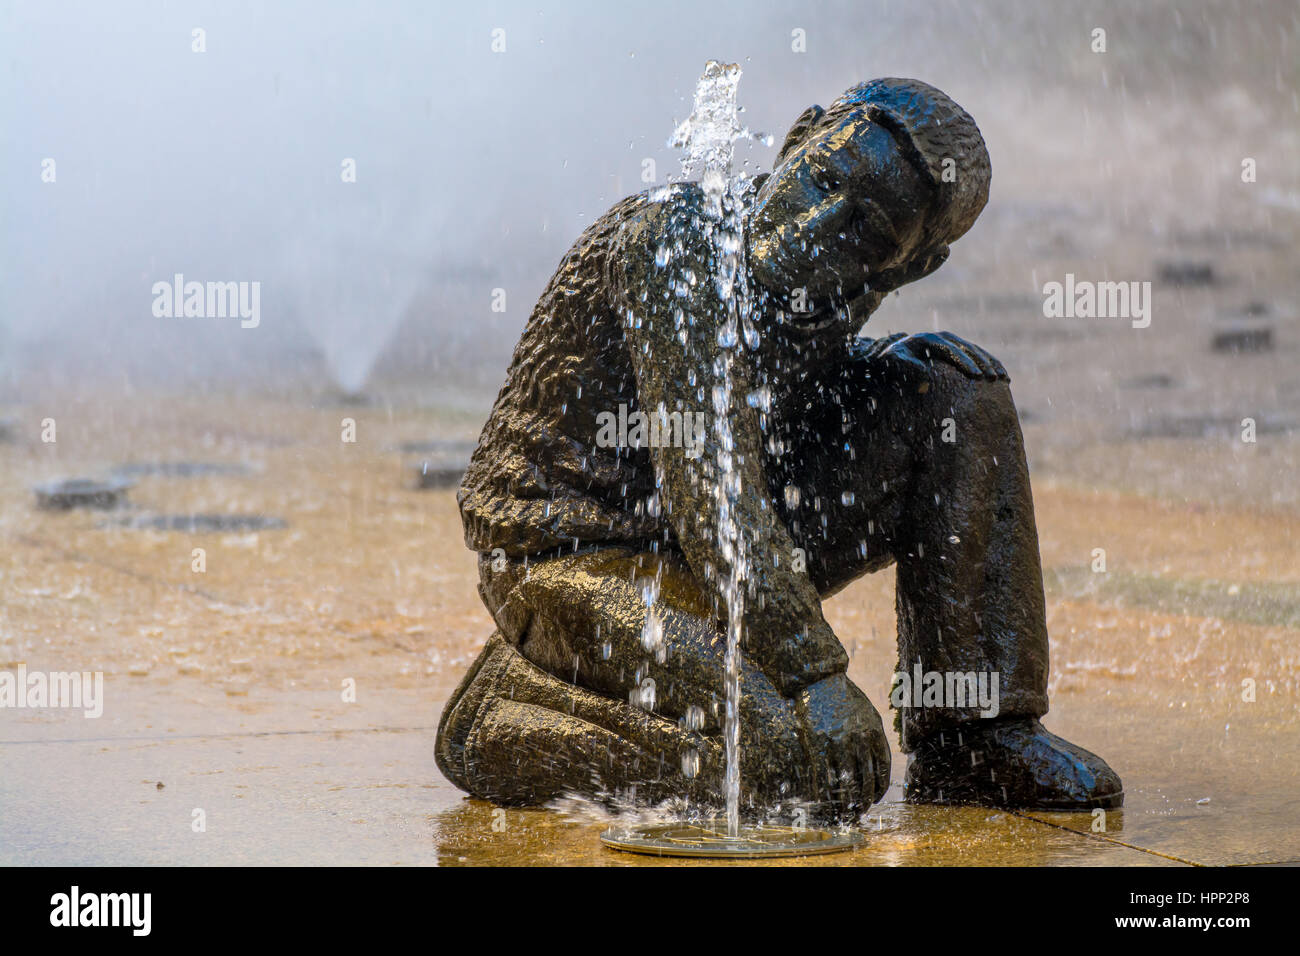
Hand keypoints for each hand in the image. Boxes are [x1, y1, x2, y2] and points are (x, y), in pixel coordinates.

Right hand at [794, 673, 890, 819]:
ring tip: (844, 811)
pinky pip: (822, 775)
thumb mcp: (867, 712)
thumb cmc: (844, 696)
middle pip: (865, 780)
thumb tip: (879, 761)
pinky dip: (823, 791)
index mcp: (874, 731)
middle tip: (861, 811)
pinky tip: (823, 799)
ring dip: (846, 801)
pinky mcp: (817, 743)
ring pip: (845, 782)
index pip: (882, 768)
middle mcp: (858, 739)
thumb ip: (875, 735)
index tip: (876, 798)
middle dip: (865, 800)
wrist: (818, 679)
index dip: (880, 788)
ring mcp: (837, 742)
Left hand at [862, 330, 1008, 380]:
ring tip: (1003, 378)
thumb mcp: (895, 362)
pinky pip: (977, 354)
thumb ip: (909, 368)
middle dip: (983, 363)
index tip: (976, 376)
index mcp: (929, 339)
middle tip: (994, 378)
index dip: (964, 362)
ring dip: (991, 363)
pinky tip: (1001, 375)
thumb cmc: (891, 360)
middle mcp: (943, 337)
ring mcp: (951, 341)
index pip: (951, 350)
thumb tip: (927, 379)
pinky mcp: (956, 348)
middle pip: (968, 348)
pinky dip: (990, 363)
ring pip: (976, 350)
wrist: (890, 353)